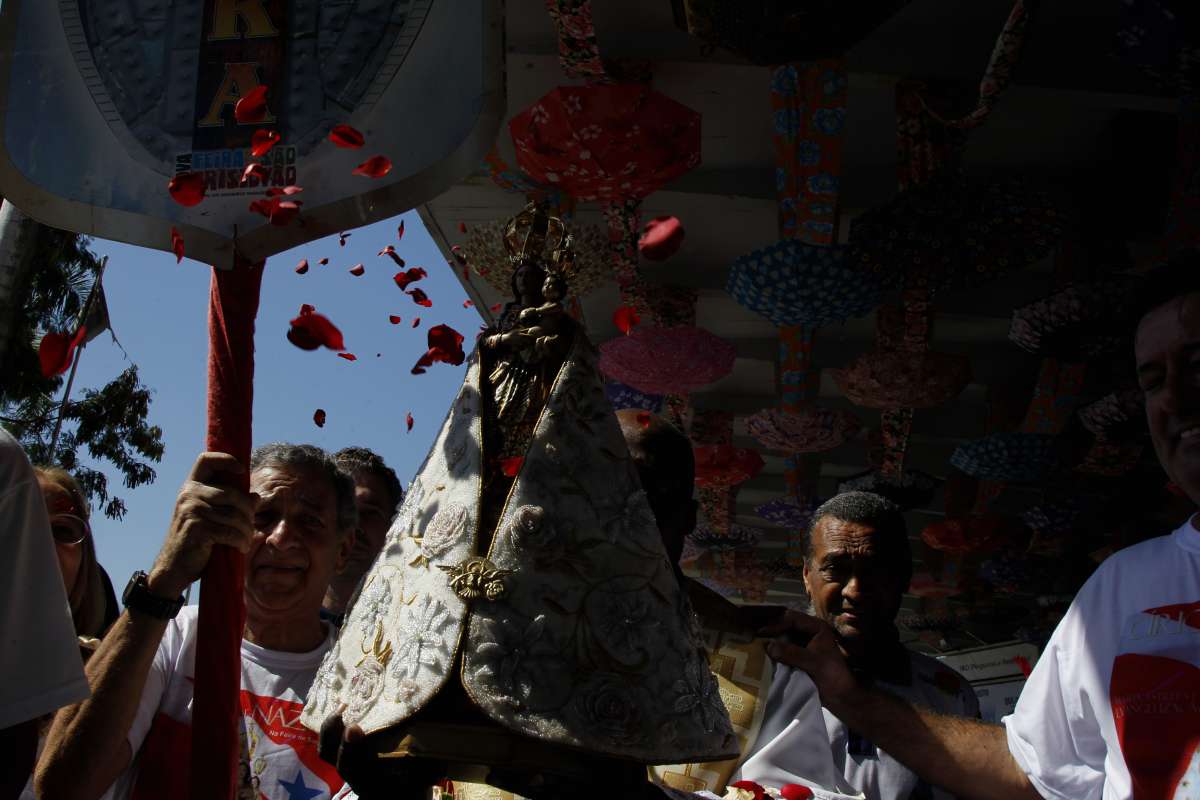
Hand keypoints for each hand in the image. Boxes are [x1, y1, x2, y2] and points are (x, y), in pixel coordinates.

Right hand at [148, 452, 254, 596]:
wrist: (173, 567)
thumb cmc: (195, 540)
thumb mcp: (210, 518)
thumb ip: (229, 505)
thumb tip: (256, 497)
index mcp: (191, 487)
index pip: (206, 460)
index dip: (225, 459)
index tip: (241, 470)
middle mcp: (189, 494)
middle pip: (232, 493)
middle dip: (248, 511)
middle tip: (251, 525)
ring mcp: (192, 510)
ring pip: (234, 514)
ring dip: (246, 530)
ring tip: (247, 539)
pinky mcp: (197, 528)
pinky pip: (230, 531)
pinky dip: (240, 541)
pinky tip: (241, 547)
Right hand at [760, 611, 860, 710]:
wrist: (841, 697)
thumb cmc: (832, 676)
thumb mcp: (812, 662)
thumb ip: (791, 653)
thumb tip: (768, 646)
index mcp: (817, 627)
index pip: (792, 619)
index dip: (776, 624)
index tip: (761, 632)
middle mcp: (810, 631)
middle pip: (786, 625)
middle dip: (771, 630)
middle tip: (754, 636)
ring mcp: (804, 643)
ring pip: (783, 636)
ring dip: (772, 640)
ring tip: (755, 644)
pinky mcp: (800, 655)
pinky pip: (784, 648)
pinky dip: (775, 651)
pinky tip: (763, 654)